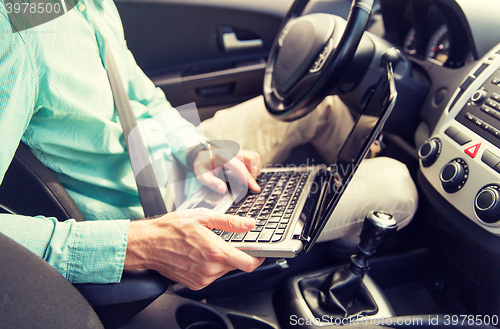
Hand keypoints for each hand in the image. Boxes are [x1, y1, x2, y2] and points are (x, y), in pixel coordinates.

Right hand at [124, 208, 264, 289]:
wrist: (148, 244)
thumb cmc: (171, 229)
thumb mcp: (203, 217)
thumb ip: (230, 222)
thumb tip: (249, 224)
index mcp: (215, 252)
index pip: (248, 263)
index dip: (258, 257)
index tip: (259, 251)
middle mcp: (210, 269)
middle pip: (236, 265)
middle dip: (235, 253)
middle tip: (223, 240)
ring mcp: (202, 279)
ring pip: (224, 271)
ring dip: (221, 260)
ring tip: (205, 246)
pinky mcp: (195, 284)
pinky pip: (211, 276)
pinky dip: (210, 266)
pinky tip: (198, 255)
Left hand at [193, 148, 261, 193]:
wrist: (200, 154)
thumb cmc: (202, 165)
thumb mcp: (202, 175)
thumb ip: (212, 183)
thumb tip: (223, 190)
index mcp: (223, 156)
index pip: (240, 168)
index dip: (249, 179)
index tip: (255, 188)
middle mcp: (233, 151)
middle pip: (251, 159)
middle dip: (253, 173)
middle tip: (246, 184)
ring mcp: (237, 150)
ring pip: (254, 157)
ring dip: (254, 169)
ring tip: (245, 178)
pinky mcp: (240, 151)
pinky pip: (253, 156)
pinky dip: (253, 165)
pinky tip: (245, 173)